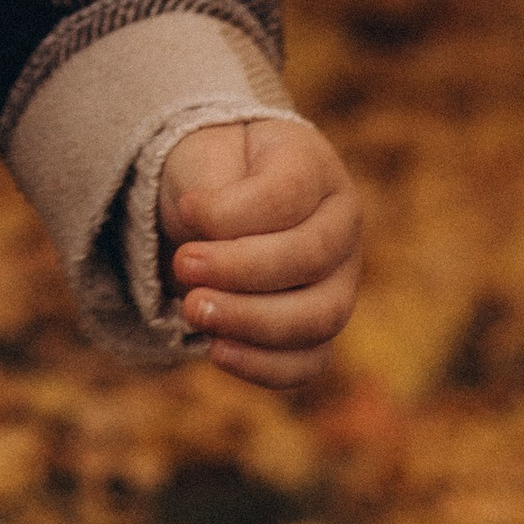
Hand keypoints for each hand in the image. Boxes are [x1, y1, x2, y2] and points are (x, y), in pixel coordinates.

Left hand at [151, 119, 360, 389]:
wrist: (213, 201)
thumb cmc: (213, 172)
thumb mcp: (206, 158)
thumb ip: (214, 192)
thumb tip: (217, 248)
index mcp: (314, 168)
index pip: (289, 193)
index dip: (232, 210)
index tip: (186, 207)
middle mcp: (340, 225)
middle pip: (312, 256)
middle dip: (240, 268)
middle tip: (183, 265)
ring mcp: (339, 281)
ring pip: (320, 317)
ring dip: (251, 320)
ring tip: (193, 310)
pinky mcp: (319, 329)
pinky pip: (309, 362)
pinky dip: (264, 365)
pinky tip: (216, 351)